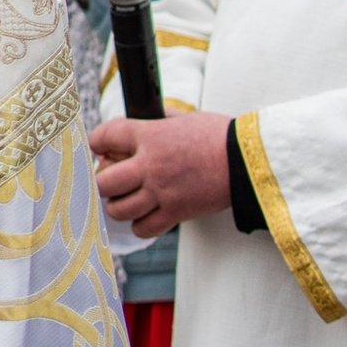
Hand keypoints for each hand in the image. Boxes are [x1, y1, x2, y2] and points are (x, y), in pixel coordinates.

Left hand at [90, 113, 233, 233]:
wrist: (248, 162)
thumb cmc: (219, 137)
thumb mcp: (184, 118)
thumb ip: (158, 120)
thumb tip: (142, 119)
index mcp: (151, 136)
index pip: (104, 137)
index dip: (97, 141)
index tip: (100, 146)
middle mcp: (151, 165)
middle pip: (103, 181)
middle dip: (103, 180)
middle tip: (112, 178)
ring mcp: (162, 192)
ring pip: (118, 209)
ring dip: (119, 204)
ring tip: (128, 198)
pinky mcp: (176, 213)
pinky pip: (143, 228)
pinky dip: (140, 224)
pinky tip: (147, 214)